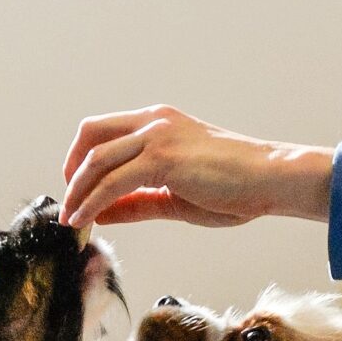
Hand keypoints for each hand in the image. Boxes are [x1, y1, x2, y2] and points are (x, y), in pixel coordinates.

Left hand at [61, 105, 333, 227]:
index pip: (105, 131)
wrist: (272, 179)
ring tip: (71, 219)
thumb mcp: (175, 196)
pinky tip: (86, 220)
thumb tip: (102, 212)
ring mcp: (157, 135)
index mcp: (160, 122)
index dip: (82, 159)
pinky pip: (112, 182)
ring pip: (96, 159)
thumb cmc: (236, 187)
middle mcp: (154, 120)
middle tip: (69, 202)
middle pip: (91, 134)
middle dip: (71, 170)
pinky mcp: (162, 158)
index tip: (77, 190)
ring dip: (77, 192)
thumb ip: (137, 201)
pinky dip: (92, 202)